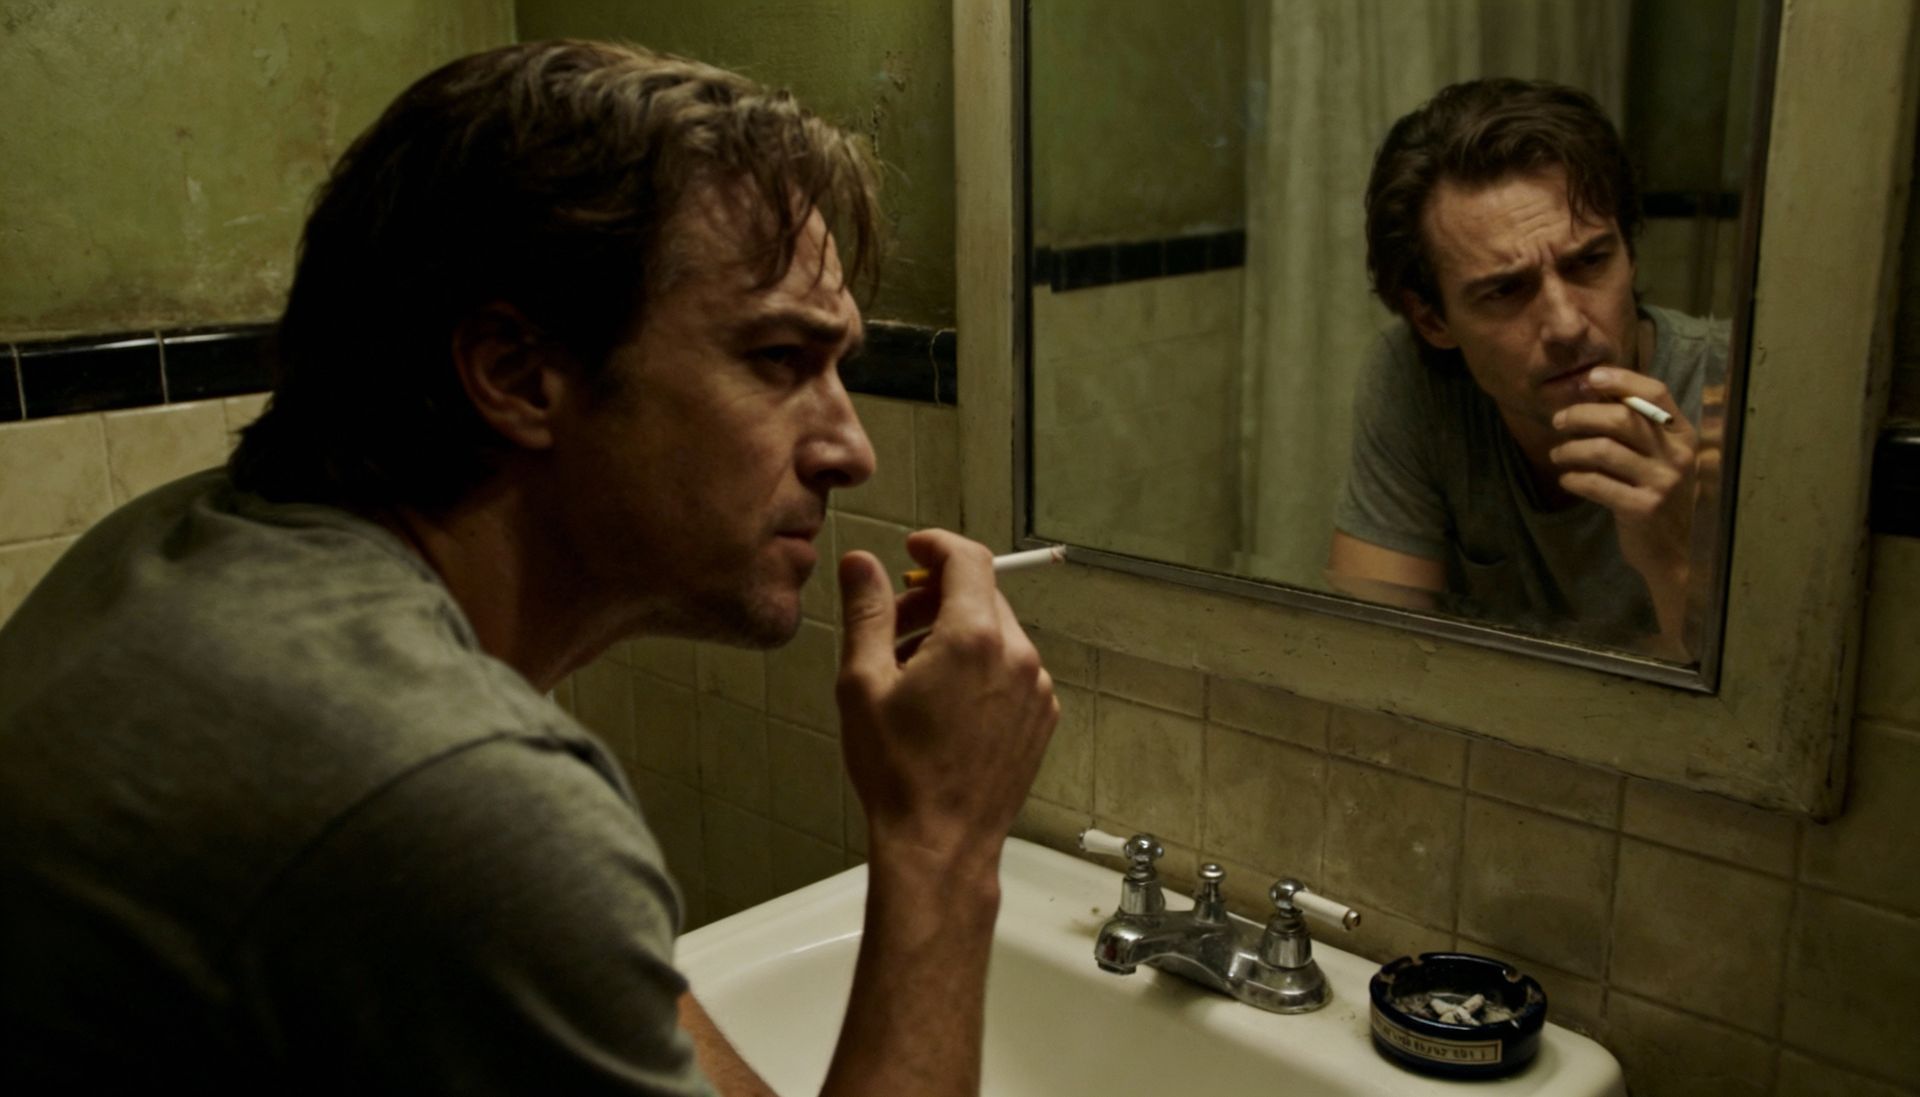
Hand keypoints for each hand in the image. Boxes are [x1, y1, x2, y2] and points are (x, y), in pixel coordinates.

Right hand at [836, 530, 1057, 871]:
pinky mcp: (1041, 718)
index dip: (936, 545)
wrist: (939, 843)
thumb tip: (861, 565)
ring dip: (956, 634)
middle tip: (893, 627)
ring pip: (996, 633)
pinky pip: (1011, 669)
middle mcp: (1017, 656)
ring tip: (911, 674)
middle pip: (981, 595)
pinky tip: (942, 703)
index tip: (912, 550)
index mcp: (974, 638)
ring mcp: (1036, 689)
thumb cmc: (898, 773)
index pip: (969, 558)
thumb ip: (866, 612)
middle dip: (936, 596)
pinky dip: (980, 667)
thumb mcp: (862, 683)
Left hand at [1549, 366, 1697, 639]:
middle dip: (1580, 415)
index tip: (1590, 377)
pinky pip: (1596, 483)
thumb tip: (1591, 391)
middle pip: (1621, 418)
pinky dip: (1574, 478)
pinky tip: (1567, 479)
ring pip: (1603, 450)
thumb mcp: (1658, 459)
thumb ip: (1637, 429)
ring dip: (1570, 449)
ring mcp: (1662, 482)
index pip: (1656, 393)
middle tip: (1558, 421)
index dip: (1622, 379)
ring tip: (1557, 455)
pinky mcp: (1642, 508)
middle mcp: (1677, 455)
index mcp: (1683, 436)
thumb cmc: (1659, 496)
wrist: (1677, 552)